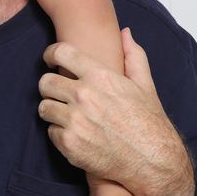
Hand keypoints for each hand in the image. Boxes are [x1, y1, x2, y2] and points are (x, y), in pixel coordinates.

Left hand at [38, 28, 193, 195]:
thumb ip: (133, 55)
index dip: (50, 54)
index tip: (49, 60)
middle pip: (45, 81)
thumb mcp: (145, 85)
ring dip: (52, 109)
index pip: (60, 52)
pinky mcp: (70, 144)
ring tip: (65, 113)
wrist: (153, 163)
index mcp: (100, 77)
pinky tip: (74, 133)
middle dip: (49, 85)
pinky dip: (59, 133)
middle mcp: (84, 96)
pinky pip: (50, 131)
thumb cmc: (149, 123)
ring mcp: (75, 121)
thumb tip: (125, 32)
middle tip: (58, 92)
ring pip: (43, 107)